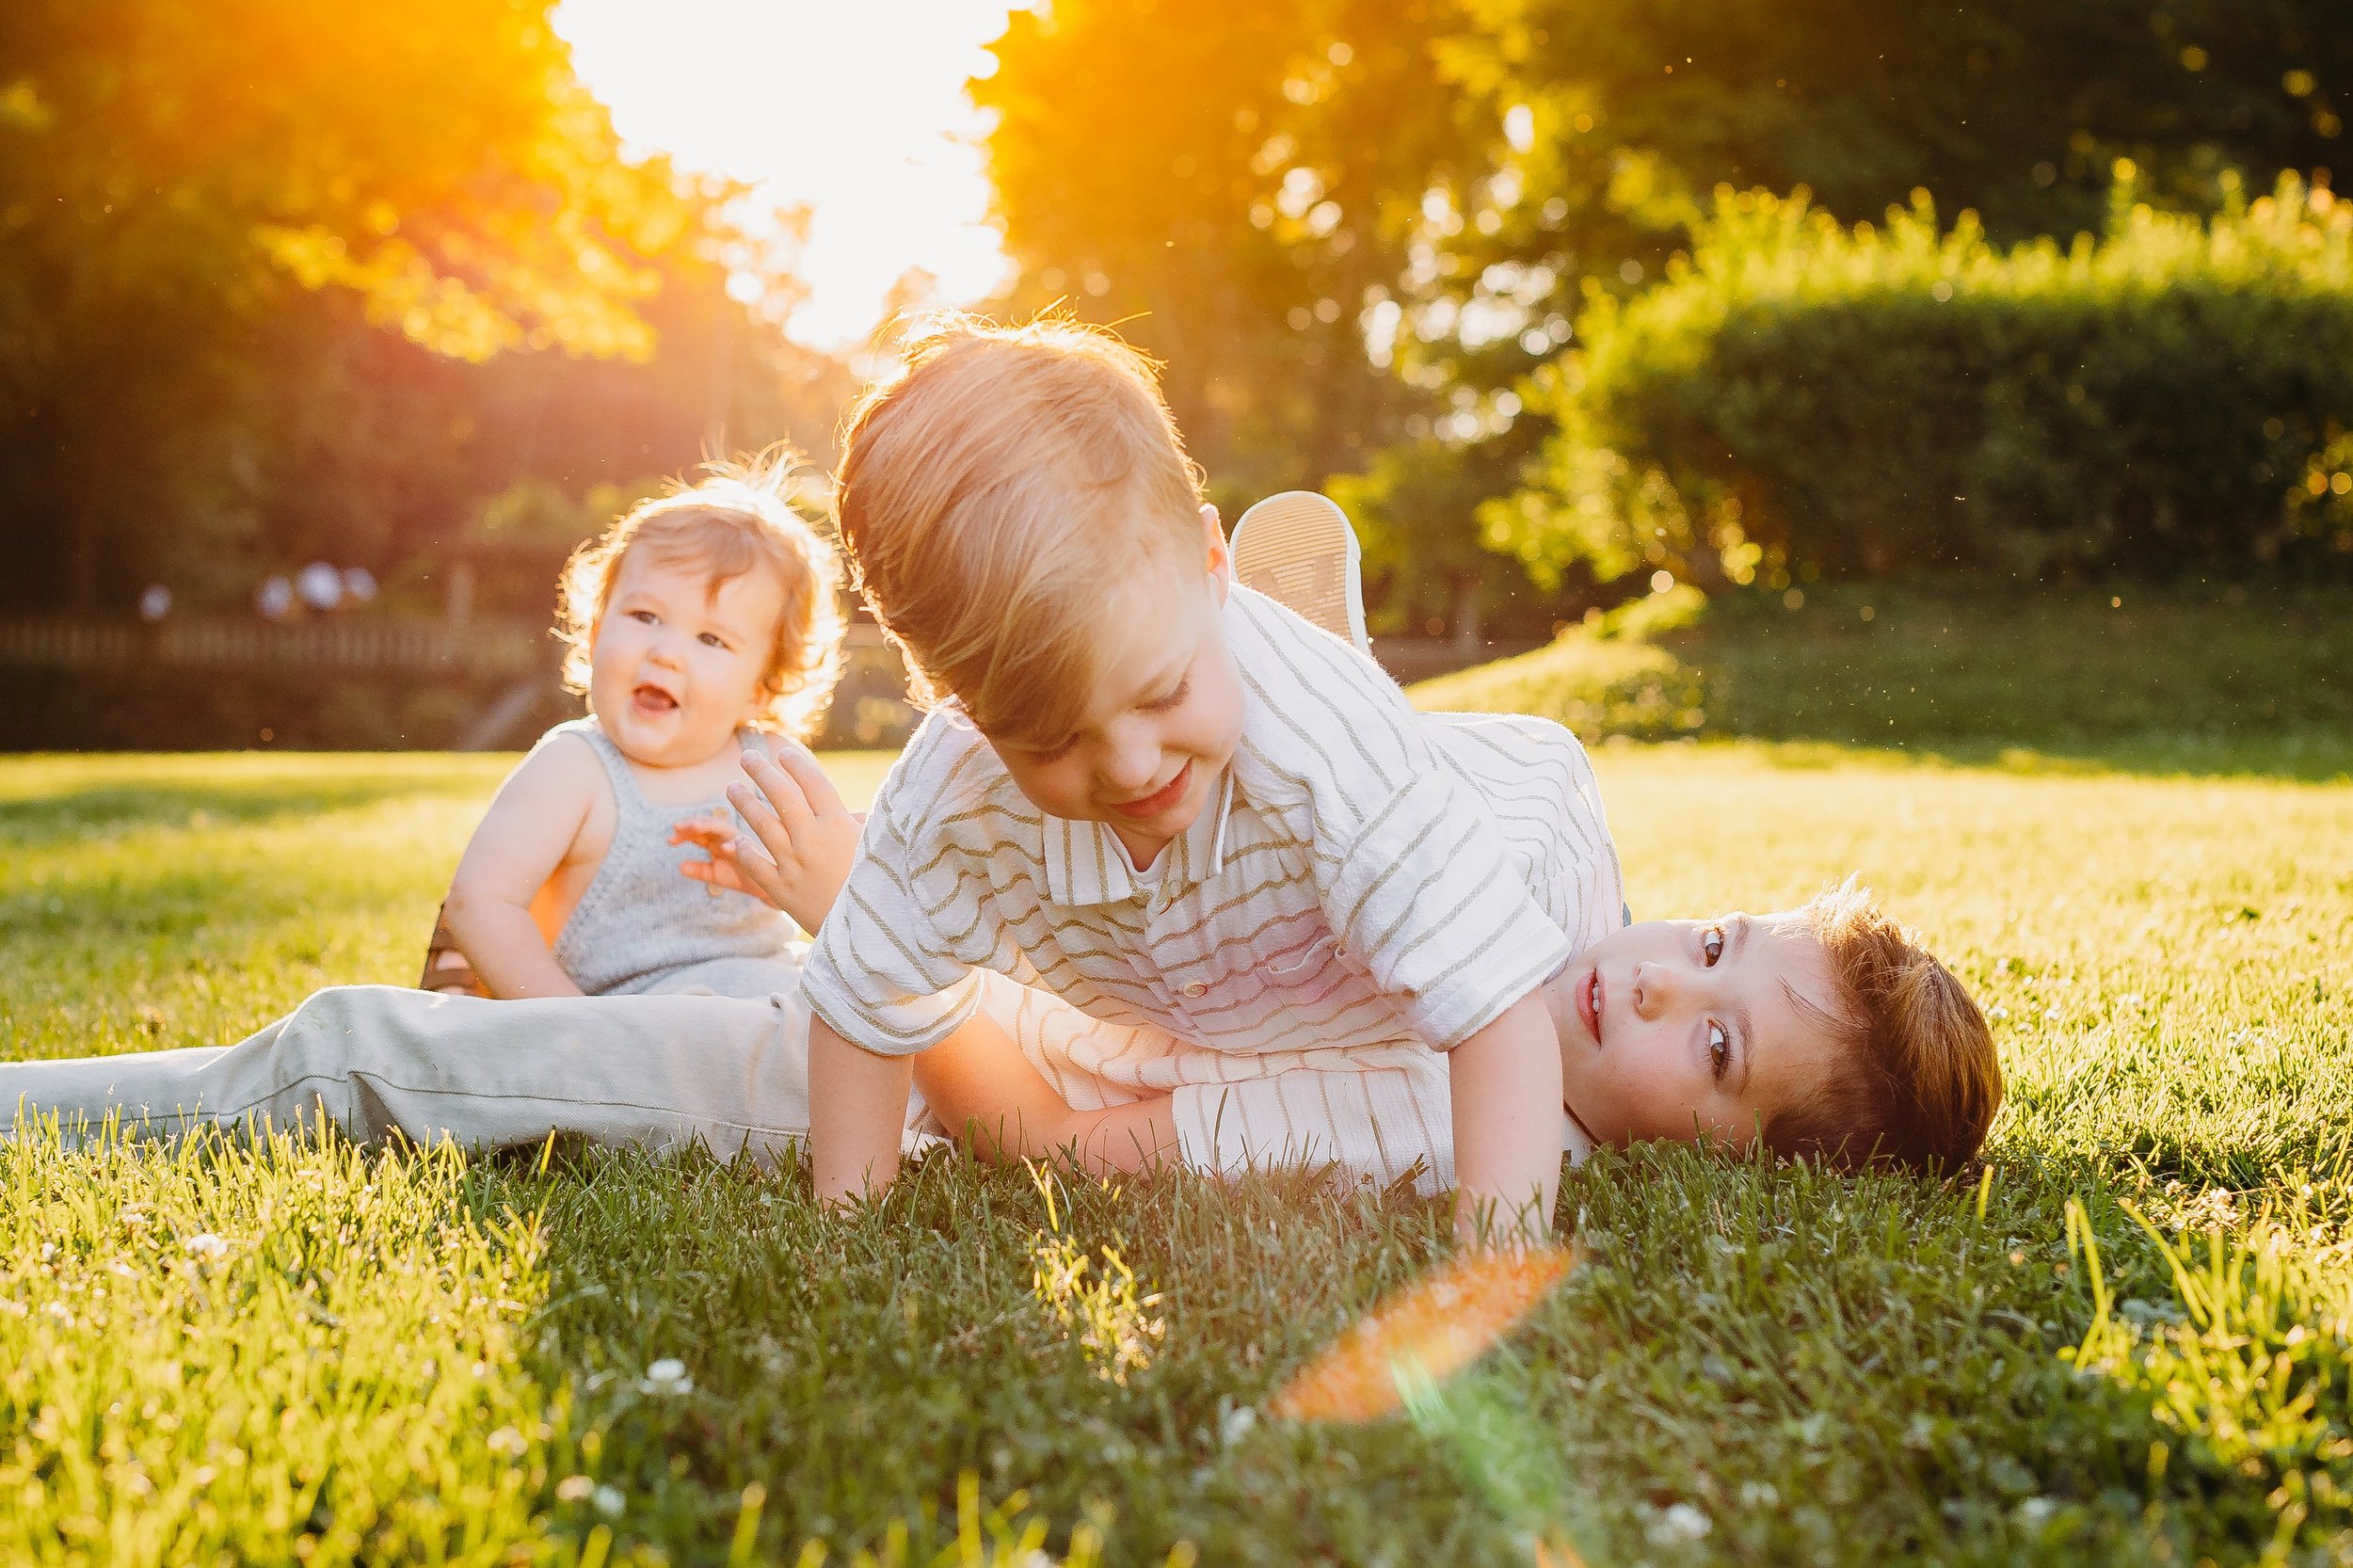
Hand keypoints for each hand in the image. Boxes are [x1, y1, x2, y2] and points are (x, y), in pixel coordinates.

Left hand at [671, 739, 864, 933]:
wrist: (872, 933)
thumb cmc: (883, 887)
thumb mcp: (880, 848)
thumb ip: (866, 826)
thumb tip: (861, 812)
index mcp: (839, 824)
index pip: (812, 782)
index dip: (796, 764)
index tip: (783, 753)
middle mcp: (812, 838)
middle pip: (781, 795)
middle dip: (761, 772)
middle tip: (747, 758)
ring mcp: (794, 864)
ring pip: (761, 824)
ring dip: (744, 803)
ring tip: (732, 789)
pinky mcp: (782, 890)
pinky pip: (756, 864)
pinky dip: (744, 851)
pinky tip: (737, 841)